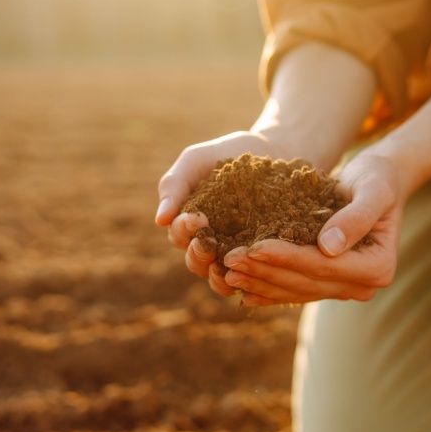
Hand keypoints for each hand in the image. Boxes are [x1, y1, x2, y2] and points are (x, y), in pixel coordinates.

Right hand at [155, 130, 295, 296]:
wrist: (271, 151)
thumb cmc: (227, 154)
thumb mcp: (196, 161)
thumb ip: (174, 185)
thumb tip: (159, 220)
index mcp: (187, 223)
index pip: (178, 235)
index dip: (184, 230)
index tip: (198, 217)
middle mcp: (207, 242)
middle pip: (194, 260)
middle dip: (199, 254)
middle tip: (210, 243)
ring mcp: (233, 252)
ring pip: (218, 276)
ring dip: (218, 276)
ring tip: (228, 266)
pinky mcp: (258, 257)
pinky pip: (248, 277)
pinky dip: (247, 279)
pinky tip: (253, 273)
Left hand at [218, 151, 405, 306]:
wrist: (379, 182)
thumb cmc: (377, 179)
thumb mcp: (373, 190)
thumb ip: (355, 218)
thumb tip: (328, 248)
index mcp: (377, 268)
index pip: (323, 266)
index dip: (287, 258)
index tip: (254, 246)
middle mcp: (363, 286)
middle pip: (306, 282)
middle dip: (265, 272)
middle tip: (229, 260)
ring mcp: (345, 289)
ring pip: (296, 290)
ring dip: (260, 282)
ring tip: (225, 271)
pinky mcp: (328, 284)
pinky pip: (294, 290)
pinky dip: (267, 288)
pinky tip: (240, 287)